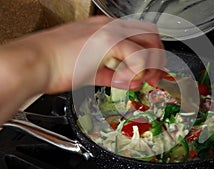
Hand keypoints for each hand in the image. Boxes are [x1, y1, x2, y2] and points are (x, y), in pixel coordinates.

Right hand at [33, 15, 165, 92]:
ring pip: (147, 44)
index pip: (139, 36)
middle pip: (150, 35)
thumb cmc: (54, 64)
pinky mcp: (108, 41)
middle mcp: (110, 27)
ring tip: (143, 80)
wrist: (33, 62)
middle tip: (155, 76)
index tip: (151, 71)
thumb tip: (123, 80)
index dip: (150, 54)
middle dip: (157, 58)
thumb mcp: (89, 69)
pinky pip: (136, 57)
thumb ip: (110, 74)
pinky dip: (136, 72)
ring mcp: (110, 32)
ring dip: (150, 66)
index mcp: (105, 30)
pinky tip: (127, 81)